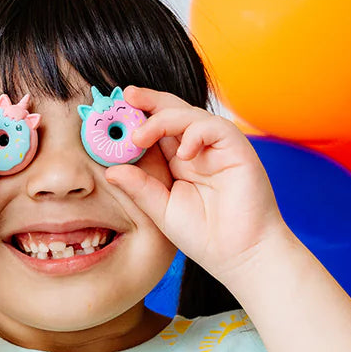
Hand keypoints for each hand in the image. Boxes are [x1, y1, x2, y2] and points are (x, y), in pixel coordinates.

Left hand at [104, 86, 288, 284]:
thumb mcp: (162, 210)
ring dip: (163, 119)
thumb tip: (110, 171)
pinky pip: (214, 127)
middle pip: (173, 113)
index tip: (114, 113)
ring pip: (191, 115)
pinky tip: (182, 153)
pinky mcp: (237, 150)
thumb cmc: (204, 236)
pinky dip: (195, 133)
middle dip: (150, 102)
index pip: (157, 130)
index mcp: (179, 162)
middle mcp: (198, 150)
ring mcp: (217, 149)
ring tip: (140, 137)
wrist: (240, 255)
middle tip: (126, 96)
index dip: (138, 119)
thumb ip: (140, 188)